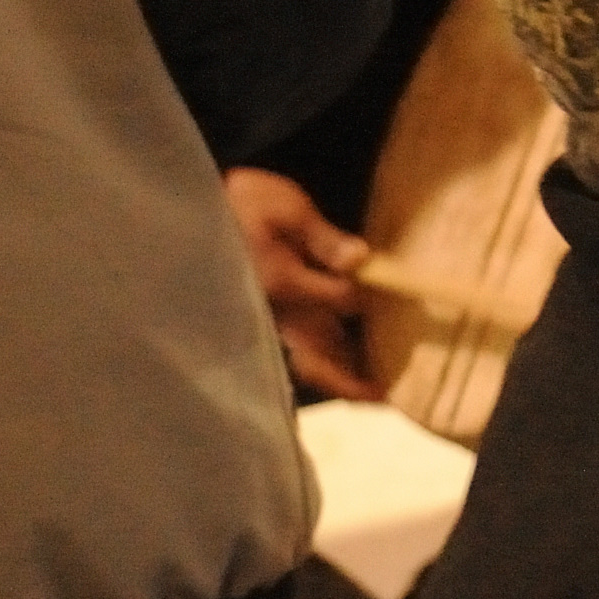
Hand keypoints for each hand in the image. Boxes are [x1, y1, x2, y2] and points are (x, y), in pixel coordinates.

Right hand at [223, 168, 383, 401]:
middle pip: (315, 354)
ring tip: (371, 394)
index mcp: (281, 281)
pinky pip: (290, 353)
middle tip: (382, 396)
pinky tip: (347, 372)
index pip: (342, 300)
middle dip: (347, 378)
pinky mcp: (257, 322)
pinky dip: (319, 365)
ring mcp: (262, 321)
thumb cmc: (243, 202)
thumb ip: (323, 237)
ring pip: (302, 360)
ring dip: (335, 378)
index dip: (370, 301)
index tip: (403, 299)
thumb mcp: (283, 207)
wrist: (195, 209)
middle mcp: (270, 311)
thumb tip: (360, 259)